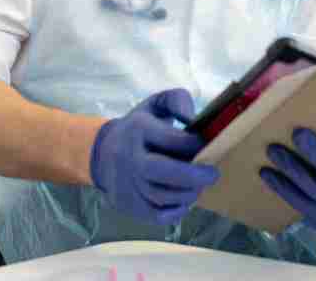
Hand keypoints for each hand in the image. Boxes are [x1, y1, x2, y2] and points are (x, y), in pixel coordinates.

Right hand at [89, 88, 219, 224]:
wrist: (103, 153)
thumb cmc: (139, 127)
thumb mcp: (156, 104)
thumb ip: (178, 101)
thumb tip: (193, 118)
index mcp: (138, 128)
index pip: (172, 140)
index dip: (195, 145)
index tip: (209, 145)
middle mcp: (129, 156)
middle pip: (162, 171)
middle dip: (193, 176)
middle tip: (213, 175)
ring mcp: (126, 182)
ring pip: (161, 195)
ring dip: (187, 194)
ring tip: (199, 187)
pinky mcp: (127, 203)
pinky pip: (155, 215)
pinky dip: (175, 211)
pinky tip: (184, 201)